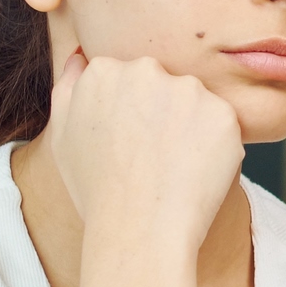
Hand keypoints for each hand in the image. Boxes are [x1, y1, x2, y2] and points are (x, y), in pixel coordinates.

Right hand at [45, 49, 242, 249]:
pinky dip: (215, 148)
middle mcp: (145, 69)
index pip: (128, 78)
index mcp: (103, 70)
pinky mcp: (223, 113)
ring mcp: (187, 90)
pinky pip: (221, 126)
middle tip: (153, 157)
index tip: (129, 143)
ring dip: (191, 128)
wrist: (139, 230)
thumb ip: (69, 87)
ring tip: (173, 168)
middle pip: (163, 84)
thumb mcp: (62, 136)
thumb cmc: (96, 190)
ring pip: (195, 104)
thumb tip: (80, 56)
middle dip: (162, 114)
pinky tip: (195, 174)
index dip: (131, 114)